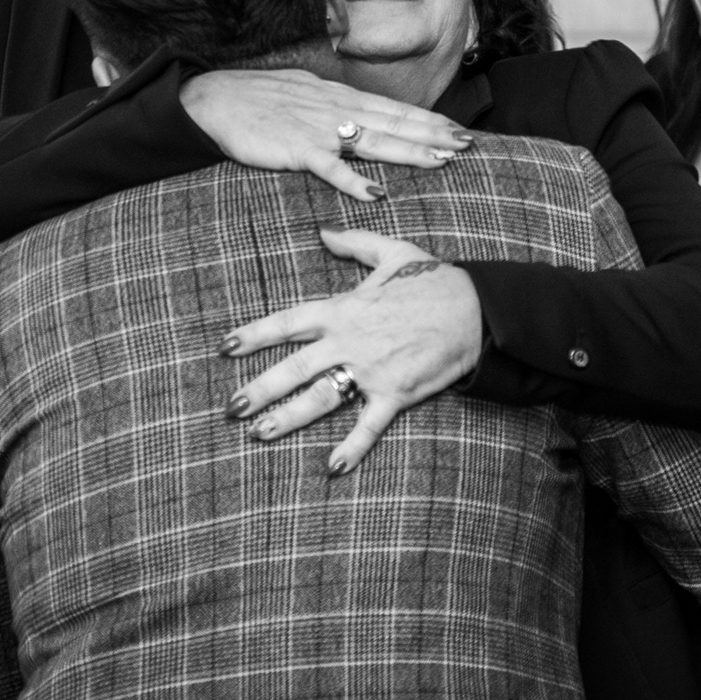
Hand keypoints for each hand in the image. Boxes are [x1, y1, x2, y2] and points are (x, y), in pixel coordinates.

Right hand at [180, 70, 470, 201]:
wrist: (212, 100)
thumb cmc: (256, 99)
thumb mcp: (303, 92)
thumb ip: (333, 104)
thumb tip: (359, 114)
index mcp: (339, 97)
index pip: (393, 108)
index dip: (427, 119)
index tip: (458, 129)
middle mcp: (336, 109)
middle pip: (394, 122)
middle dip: (433, 134)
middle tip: (467, 144)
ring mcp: (318, 128)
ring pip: (373, 141)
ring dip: (409, 152)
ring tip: (441, 161)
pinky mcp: (296, 149)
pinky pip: (330, 167)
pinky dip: (353, 180)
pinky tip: (376, 192)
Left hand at [222, 227, 483, 472]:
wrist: (475, 308)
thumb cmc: (433, 279)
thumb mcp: (392, 251)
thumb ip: (353, 243)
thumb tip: (323, 231)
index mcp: (343, 308)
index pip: (288, 322)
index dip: (254, 334)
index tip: (225, 347)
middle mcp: (350, 340)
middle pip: (293, 367)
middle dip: (259, 389)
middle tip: (230, 408)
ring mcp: (371, 369)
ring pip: (320, 398)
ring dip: (288, 418)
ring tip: (259, 434)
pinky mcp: (396, 393)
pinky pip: (369, 424)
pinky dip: (352, 448)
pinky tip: (332, 467)